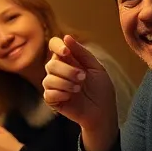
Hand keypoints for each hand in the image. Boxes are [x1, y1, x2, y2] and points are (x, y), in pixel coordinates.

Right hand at [42, 35, 118, 150]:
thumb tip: (66, 37)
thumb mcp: (96, 68)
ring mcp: (54, 86)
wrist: (103, 113)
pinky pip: (48, 93)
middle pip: (51, 64)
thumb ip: (82, 53)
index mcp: (68, 61)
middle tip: (83, 77)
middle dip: (67, 70)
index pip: (54, 46)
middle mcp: (58, 72)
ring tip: (79, 88)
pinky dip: (59, 93)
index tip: (66, 52)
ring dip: (65, 82)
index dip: (56, 46)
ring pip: (48, 79)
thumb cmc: (101, 90)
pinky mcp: (53, 100)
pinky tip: (70, 96)